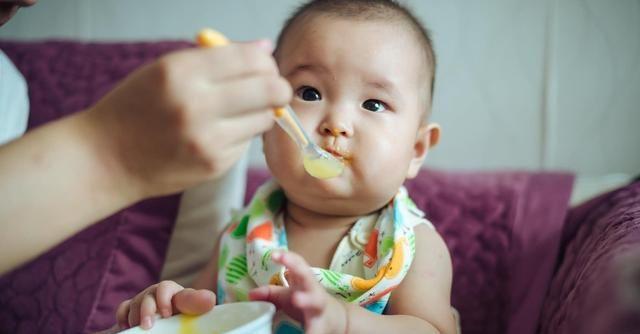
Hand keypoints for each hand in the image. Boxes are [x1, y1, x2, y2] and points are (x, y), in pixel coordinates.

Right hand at [86, 40, 291, 197]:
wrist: (106, 158)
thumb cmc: (137, 107)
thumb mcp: (165, 70)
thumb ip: (216, 58)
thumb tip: (265, 49)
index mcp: (181, 72)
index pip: (250, 58)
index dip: (264, 61)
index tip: (262, 67)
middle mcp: (196, 105)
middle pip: (270, 89)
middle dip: (277, 86)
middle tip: (270, 89)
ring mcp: (207, 139)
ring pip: (265, 118)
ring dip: (260, 112)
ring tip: (236, 112)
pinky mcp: (215, 164)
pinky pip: (247, 142)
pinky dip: (240, 135)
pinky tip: (216, 134)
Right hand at [115, 280, 214, 329]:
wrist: (175, 322)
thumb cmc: (187, 317)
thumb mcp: (193, 311)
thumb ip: (196, 304)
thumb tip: (209, 299)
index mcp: (176, 293)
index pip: (167, 288)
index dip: (164, 299)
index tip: (166, 314)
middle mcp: (159, 294)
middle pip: (148, 296)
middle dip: (147, 311)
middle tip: (148, 326)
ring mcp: (144, 300)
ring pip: (134, 303)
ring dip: (135, 317)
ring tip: (141, 329)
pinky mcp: (131, 309)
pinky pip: (123, 309)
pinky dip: (123, 318)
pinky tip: (127, 327)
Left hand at [248, 251, 347, 333]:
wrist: (336, 318)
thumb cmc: (307, 302)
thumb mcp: (288, 296)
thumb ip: (270, 293)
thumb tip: (250, 294)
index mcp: (305, 281)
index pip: (299, 265)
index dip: (288, 258)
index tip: (274, 255)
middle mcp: (314, 292)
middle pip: (311, 283)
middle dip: (301, 278)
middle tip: (293, 292)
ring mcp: (319, 309)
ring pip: (315, 304)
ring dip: (307, 302)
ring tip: (297, 301)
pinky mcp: (322, 325)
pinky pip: (315, 330)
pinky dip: (310, 332)